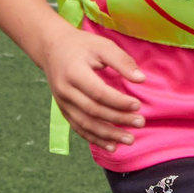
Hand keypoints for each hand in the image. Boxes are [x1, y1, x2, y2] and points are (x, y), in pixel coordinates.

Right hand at [39, 24, 146, 149]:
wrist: (52, 48)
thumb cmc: (82, 46)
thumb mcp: (103, 46)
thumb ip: (122, 61)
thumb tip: (141, 79)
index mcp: (74, 73)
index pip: (98, 93)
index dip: (118, 102)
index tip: (137, 105)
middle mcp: (65, 91)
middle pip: (93, 111)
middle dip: (118, 120)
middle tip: (140, 123)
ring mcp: (63, 103)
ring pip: (86, 124)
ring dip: (108, 135)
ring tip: (130, 139)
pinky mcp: (64, 110)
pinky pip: (79, 129)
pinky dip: (96, 139)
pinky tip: (112, 147)